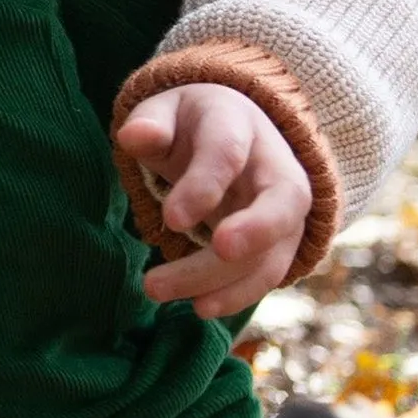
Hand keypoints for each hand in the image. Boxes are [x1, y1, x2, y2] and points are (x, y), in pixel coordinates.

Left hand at [115, 82, 311, 319]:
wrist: (233, 133)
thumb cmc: (190, 124)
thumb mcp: (167, 110)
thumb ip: (150, 123)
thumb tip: (132, 135)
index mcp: (238, 124)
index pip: (228, 152)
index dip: (204, 185)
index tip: (172, 219)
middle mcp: (274, 166)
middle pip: (281, 201)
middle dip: (255, 229)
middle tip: (218, 250)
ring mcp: (285, 208)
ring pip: (272, 248)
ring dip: (224, 278)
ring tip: (163, 290)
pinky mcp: (281, 242)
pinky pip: (268, 273)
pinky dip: (237, 295)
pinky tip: (199, 307)